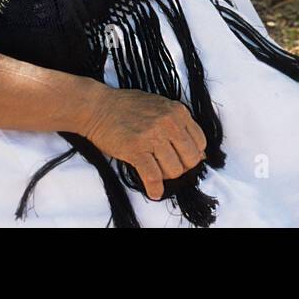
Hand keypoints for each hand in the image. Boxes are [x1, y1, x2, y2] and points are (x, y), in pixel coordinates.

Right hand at [81, 86, 206, 199]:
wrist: (98, 107)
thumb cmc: (128, 107)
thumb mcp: (161, 107)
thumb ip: (178, 124)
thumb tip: (196, 151)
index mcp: (178, 112)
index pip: (200, 143)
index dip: (192, 155)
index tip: (182, 159)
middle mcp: (169, 123)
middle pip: (190, 159)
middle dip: (182, 168)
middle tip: (169, 168)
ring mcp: (153, 136)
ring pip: (174, 170)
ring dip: (166, 177)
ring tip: (157, 174)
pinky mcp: (136, 149)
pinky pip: (153, 176)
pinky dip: (155, 188)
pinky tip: (154, 192)